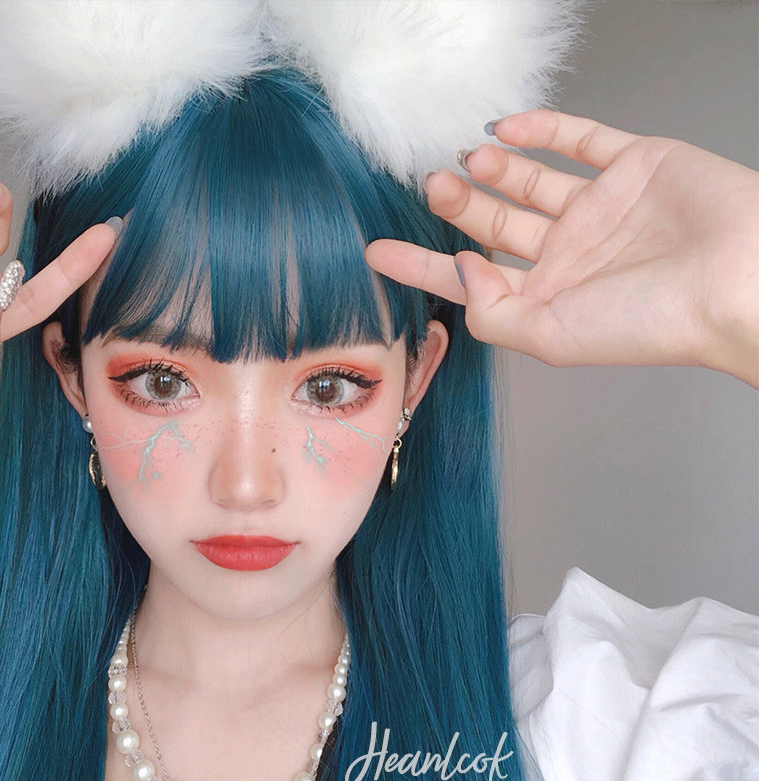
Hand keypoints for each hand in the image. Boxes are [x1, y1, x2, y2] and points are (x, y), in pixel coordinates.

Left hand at [365, 110, 758, 387]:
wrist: (732, 280)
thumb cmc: (647, 321)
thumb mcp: (548, 336)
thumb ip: (491, 311)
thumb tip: (461, 272)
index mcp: (546, 296)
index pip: (467, 278)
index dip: (420, 264)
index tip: (375, 251)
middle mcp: (568, 253)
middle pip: (495, 224)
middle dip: (457, 205)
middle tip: (429, 184)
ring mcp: (598, 207)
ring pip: (530, 180)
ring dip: (493, 168)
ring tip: (462, 160)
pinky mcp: (632, 164)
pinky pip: (577, 139)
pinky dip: (541, 127)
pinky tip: (505, 125)